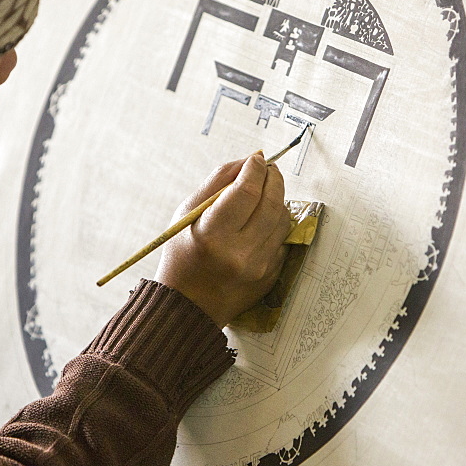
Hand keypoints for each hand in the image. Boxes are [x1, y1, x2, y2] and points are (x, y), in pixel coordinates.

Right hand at [154, 152, 292, 327]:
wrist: (188, 306)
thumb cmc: (182, 255)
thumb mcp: (187, 214)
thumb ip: (217, 181)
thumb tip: (249, 159)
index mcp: (213, 236)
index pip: (246, 191)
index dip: (255, 169)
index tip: (256, 159)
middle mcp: (239, 253)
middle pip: (271, 203)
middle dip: (273, 179)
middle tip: (268, 169)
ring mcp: (259, 268)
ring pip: (283, 220)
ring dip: (276, 201)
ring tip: (262, 196)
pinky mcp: (270, 277)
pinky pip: (283, 240)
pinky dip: (275, 226)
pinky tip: (260, 223)